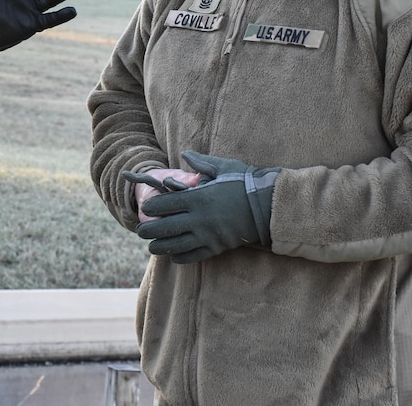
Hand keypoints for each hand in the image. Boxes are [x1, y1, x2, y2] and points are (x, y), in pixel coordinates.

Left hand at [135, 151, 278, 262]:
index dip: (150, 208)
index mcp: (198, 197)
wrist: (270, 206)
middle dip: (148, 230)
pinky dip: (179, 257)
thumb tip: (186, 154)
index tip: (144, 209)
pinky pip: (193, 256)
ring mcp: (208, 235)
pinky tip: (172, 254)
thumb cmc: (246, 182)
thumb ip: (201, 163)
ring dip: (160, 247)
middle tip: (141, 231)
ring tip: (152, 246)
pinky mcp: (216, 247)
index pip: (164, 204)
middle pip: (164, 228)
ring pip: (175, 246)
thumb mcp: (223, 167)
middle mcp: (199, 218)